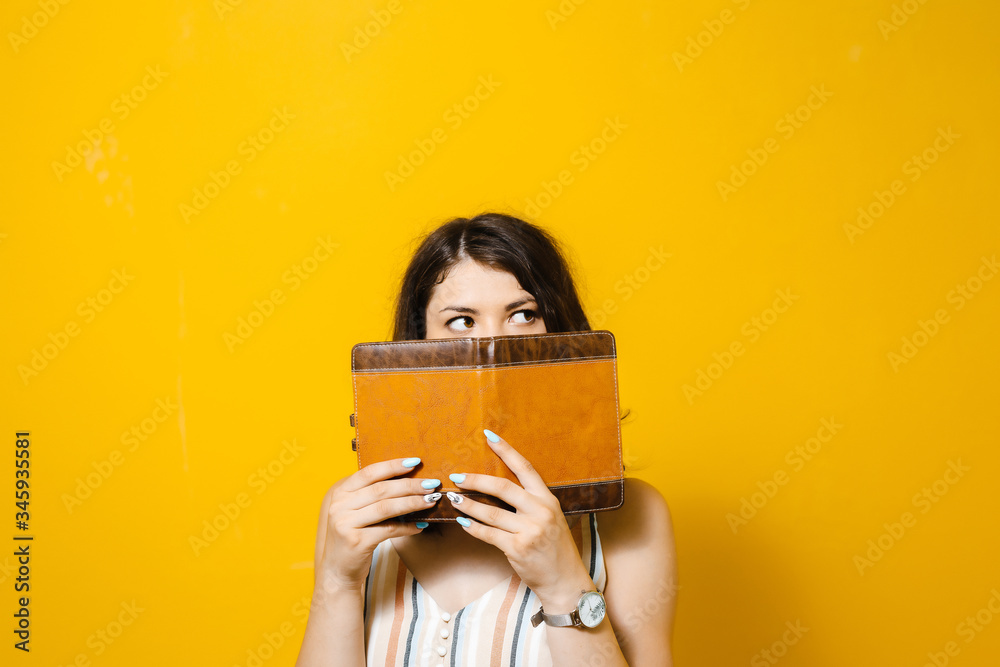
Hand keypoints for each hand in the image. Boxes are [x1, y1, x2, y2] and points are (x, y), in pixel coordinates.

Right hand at [313, 457, 439, 590]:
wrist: (337, 571)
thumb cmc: (353, 537)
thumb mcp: (356, 512)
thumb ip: (372, 497)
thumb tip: (409, 482)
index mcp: (340, 493)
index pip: (370, 473)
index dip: (393, 466)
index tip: (415, 462)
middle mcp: (340, 505)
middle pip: (381, 489)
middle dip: (410, 485)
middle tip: (431, 484)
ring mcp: (346, 523)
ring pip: (386, 507)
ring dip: (413, 502)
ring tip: (431, 500)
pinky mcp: (357, 542)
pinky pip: (389, 530)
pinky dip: (407, 527)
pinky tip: (420, 526)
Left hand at [447, 430, 594, 608]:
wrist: (565, 580)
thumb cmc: (555, 548)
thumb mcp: (550, 518)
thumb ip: (530, 503)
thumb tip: (499, 489)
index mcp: (548, 500)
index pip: (525, 468)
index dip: (506, 450)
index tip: (489, 436)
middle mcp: (540, 511)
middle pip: (502, 487)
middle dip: (476, 480)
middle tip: (457, 476)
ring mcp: (529, 530)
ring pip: (490, 512)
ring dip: (468, 505)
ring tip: (453, 498)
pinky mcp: (518, 548)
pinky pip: (488, 534)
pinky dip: (472, 528)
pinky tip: (462, 522)